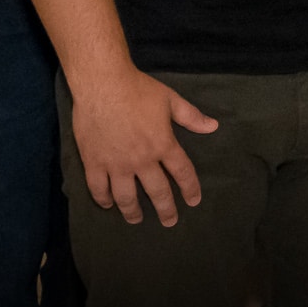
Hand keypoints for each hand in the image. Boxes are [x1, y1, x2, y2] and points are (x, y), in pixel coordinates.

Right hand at [69, 68, 217, 225]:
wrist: (103, 84)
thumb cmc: (139, 90)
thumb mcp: (170, 100)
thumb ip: (191, 117)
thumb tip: (213, 126)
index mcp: (163, 145)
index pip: (182, 173)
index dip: (190, 189)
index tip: (193, 201)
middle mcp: (142, 160)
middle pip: (157, 192)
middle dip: (165, 209)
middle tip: (170, 222)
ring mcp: (116, 164)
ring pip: (126, 197)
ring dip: (133, 212)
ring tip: (136, 220)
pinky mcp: (94, 162)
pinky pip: (98, 188)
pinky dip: (103, 200)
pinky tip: (108, 205)